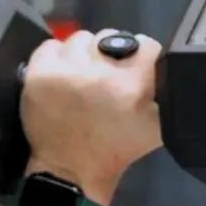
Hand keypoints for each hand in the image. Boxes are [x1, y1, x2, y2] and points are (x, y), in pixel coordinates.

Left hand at [20, 29, 162, 194]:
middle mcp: (101, 74)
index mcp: (134, 86)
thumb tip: (164, 61)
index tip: (135, 68)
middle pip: (110, 36)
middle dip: (109, 54)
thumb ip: (166, 90)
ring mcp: (67, 72)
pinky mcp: (40, 75)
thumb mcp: (158, 124)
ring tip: (81, 78)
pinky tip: (62, 78)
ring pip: (79, 40)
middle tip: (105, 76)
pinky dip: (56, 58)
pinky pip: (50, 46)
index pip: (145, 45)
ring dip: (83, 56)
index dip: (142, 55)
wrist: (72, 169)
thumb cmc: (118, 148)